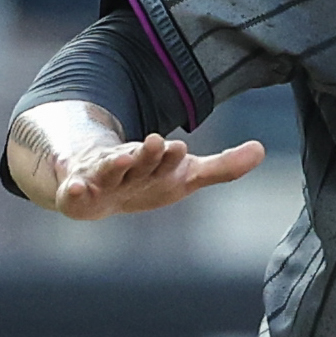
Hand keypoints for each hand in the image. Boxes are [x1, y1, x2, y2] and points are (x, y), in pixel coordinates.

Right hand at [47, 129, 267, 219]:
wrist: (94, 184)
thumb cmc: (148, 180)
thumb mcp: (185, 176)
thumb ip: (222, 167)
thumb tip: (261, 149)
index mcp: (154, 164)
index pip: (165, 160)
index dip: (171, 156)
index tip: (179, 146)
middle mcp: (127, 168)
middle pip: (139, 161)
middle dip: (148, 155)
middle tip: (159, 142)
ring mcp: (100, 179)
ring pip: (108, 171)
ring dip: (115, 164)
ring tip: (123, 158)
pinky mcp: (77, 195)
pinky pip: (74, 195)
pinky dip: (74, 192)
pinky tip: (76, 191)